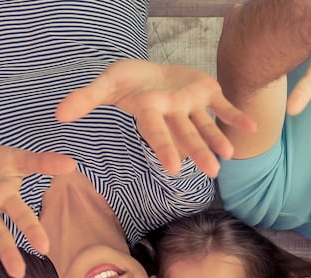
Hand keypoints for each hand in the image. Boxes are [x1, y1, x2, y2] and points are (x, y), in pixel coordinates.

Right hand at [56, 59, 255, 177]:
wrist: (153, 72)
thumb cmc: (128, 81)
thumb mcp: (107, 83)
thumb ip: (86, 98)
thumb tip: (58, 115)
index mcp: (151, 113)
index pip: (157, 133)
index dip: (164, 148)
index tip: (172, 168)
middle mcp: (173, 114)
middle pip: (186, 135)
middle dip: (198, 152)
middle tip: (213, 171)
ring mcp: (191, 106)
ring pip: (206, 125)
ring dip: (218, 139)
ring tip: (230, 155)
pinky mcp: (207, 94)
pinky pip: (224, 107)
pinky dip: (237, 116)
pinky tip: (252, 128)